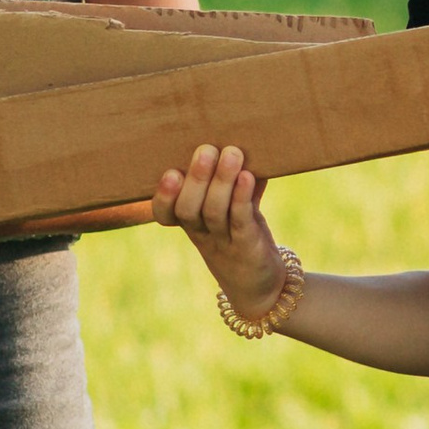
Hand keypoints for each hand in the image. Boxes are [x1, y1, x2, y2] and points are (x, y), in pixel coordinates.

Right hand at [152, 145, 291, 313]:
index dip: (163, 196)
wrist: (265, 286)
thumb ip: (240, 181)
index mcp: (190, 224)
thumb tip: (248, 142)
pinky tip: (248, 177)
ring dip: (221, 181)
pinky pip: (241, 221)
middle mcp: (202, 234)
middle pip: (188, 209)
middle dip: (196, 178)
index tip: (169, 172)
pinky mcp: (247, 247)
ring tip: (232, 153)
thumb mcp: (238, 209)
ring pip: (214, 212)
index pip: (165, 214)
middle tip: (206, 149)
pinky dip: (243, 198)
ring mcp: (224, 242)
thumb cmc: (246, 238)